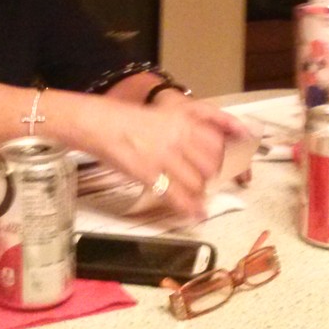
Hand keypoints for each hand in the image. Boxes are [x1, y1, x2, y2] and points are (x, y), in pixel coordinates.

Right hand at [93, 100, 250, 217]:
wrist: (99, 123)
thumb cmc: (127, 118)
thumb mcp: (164, 114)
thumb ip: (187, 126)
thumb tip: (208, 142)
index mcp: (182, 120)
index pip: (216, 140)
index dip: (223, 155)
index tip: (228, 161)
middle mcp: (178, 137)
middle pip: (211, 163)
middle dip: (213, 174)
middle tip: (209, 179)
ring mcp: (165, 157)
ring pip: (197, 181)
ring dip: (200, 191)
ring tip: (198, 195)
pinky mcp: (150, 174)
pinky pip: (178, 196)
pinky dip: (190, 208)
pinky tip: (196, 214)